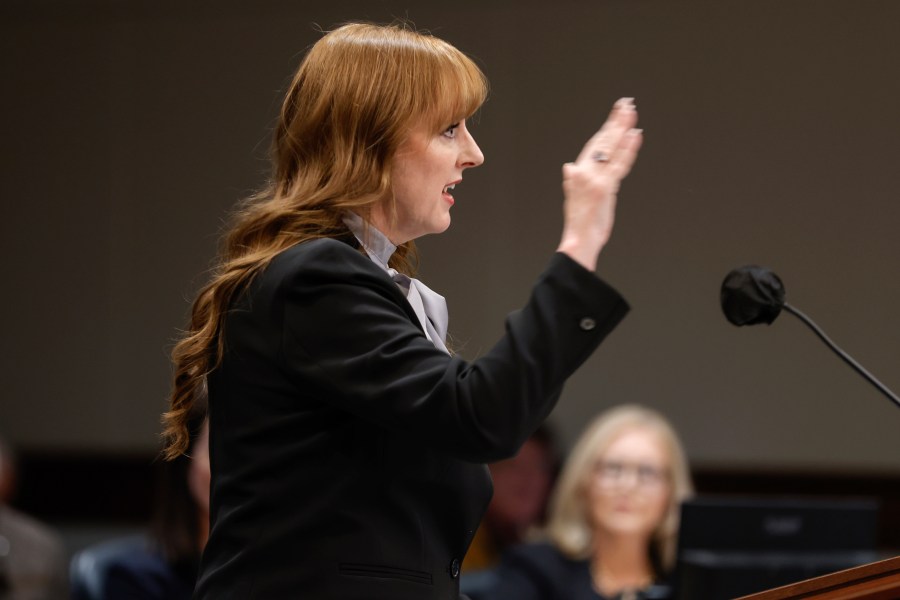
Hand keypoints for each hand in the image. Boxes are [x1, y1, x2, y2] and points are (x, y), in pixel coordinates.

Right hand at [557, 97, 642, 270]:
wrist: (578, 241)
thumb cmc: (579, 223)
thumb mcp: (574, 199)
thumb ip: (574, 181)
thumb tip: (568, 167)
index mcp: (577, 173)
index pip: (593, 145)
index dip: (605, 129)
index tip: (615, 115)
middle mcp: (584, 172)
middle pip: (603, 142)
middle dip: (615, 121)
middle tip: (626, 104)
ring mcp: (594, 179)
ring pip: (611, 148)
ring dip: (623, 128)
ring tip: (632, 112)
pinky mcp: (605, 188)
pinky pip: (620, 164)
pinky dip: (629, 149)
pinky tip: (635, 134)